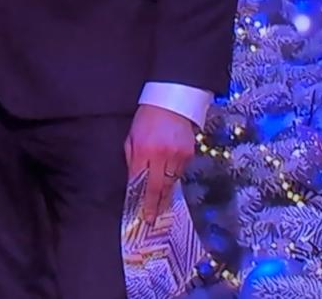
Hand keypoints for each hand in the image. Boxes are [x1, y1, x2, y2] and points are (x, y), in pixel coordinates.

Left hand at [125, 104, 195, 224]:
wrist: (171, 103)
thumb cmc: (146, 119)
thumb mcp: (132, 137)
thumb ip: (132, 159)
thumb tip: (134, 181)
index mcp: (144, 150)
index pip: (142, 182)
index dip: (143, 200)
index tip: (143, 214)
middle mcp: (162, 155)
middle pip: (159, 187)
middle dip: (156, 205)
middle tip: (153, 219)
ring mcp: (178, 156)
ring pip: (171, 183)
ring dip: (165, 195)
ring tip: (161, 207)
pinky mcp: (189, 155)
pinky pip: (180, 173)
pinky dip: (173, 179)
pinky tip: (169, 185)